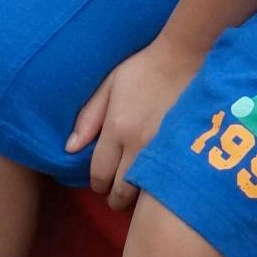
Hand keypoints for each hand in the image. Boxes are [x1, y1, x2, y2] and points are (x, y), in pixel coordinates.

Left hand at [68, 38, 195, 211]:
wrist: (186, 58)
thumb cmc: (144, 69)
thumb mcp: (110, 85)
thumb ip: (89, 117)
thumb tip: (70, 148)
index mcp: (117, 128)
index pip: (100, 173)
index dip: (98, 184)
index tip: (100, 184)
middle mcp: (138, 144)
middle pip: (122, 190)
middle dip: (115, 198)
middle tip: (116, 195)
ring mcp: (164, 150)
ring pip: (145, 193)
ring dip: (136, 197)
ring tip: (135, 193)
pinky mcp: (184, 151)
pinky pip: (167, 183)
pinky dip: (157, 191)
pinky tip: (156, 187)